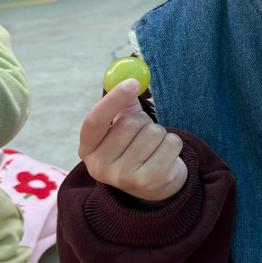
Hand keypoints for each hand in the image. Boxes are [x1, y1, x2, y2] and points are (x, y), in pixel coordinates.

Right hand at [79, 79, 187, 202]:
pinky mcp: (149, 181)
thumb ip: (122, 103)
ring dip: (160, 134)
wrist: (155, 184)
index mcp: (88, 150)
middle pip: (129, 123)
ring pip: (153, 133)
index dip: (112, 99)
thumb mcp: (122, 125)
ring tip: (154, 147)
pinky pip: (170, 144)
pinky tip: (165, 156)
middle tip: (143, 133)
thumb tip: (129, 77)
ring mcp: (123, 178)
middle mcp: (100, 167)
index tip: (132, 82)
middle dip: (144, 121)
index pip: (94, 120)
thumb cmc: (135, 146)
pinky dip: (173, 144)